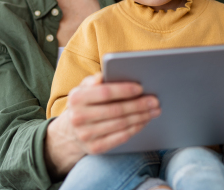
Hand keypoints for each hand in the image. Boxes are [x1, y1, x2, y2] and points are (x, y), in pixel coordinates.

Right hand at [45, 73, 160, 177]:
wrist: (69, 132)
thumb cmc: (83, 104)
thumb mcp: (82, 89)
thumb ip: (93, 81)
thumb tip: (104, 75)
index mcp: (76, 98)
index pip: (105, 93)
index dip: (124, 90)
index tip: (141, 88)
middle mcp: (78, 117)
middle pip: (116, 110)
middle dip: (138, 105)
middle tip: (155, 101)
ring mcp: (86, 135)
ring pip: (121, 124)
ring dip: (141, 117)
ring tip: (153, 110)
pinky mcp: (94, 148)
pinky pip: (120, 137)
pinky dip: (135, 128)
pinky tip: (144, 121)